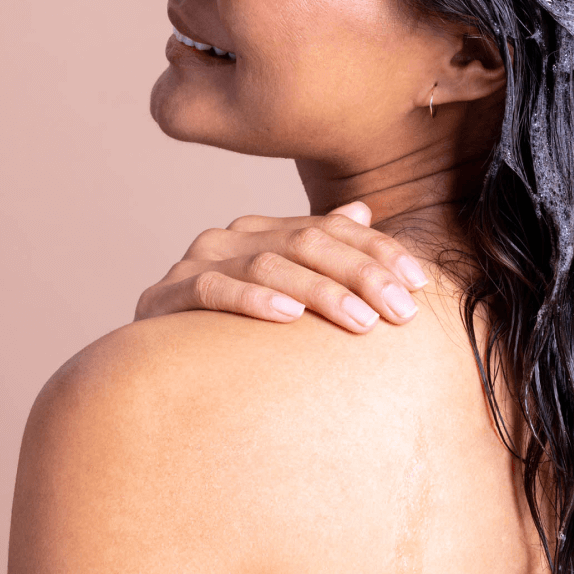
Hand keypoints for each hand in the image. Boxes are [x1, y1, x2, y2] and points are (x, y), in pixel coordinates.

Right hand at [133, 202, 428, 333]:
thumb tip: (363, 209)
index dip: (379, 251)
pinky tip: (287, 316)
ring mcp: (198, 261)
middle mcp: (234, 236)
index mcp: (266, 230)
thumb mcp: (286, 291)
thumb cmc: (233, 331)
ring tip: (360, 320)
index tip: (420, 283)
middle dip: (362, 274)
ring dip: (321, 291)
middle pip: (309, 243)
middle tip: (401, 311)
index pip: (332, 230)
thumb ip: (320, 250)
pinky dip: (253, 300)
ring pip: (270, 264)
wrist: (153, 363)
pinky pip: (213, 291)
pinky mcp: (165, 294)